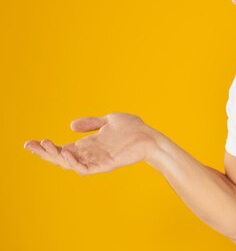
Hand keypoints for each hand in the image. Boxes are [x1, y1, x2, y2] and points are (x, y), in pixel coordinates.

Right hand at [24, 113, 158, 174]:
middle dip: (45, 153)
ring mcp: (97, 161)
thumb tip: (71, 126)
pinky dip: (74, 162)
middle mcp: (90, 154)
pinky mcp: (106, 165)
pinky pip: (86, 168)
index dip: (46, 147)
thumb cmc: (133, 129)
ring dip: (57, 157)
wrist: (151, 137)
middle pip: (62, 157)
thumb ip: (91, 123)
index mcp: (88, 145)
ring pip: (70, 164)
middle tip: (30, 146)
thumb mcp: (109, 120)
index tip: (30, 142)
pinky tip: (66, 152)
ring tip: (46, 146)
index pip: (62, 148)